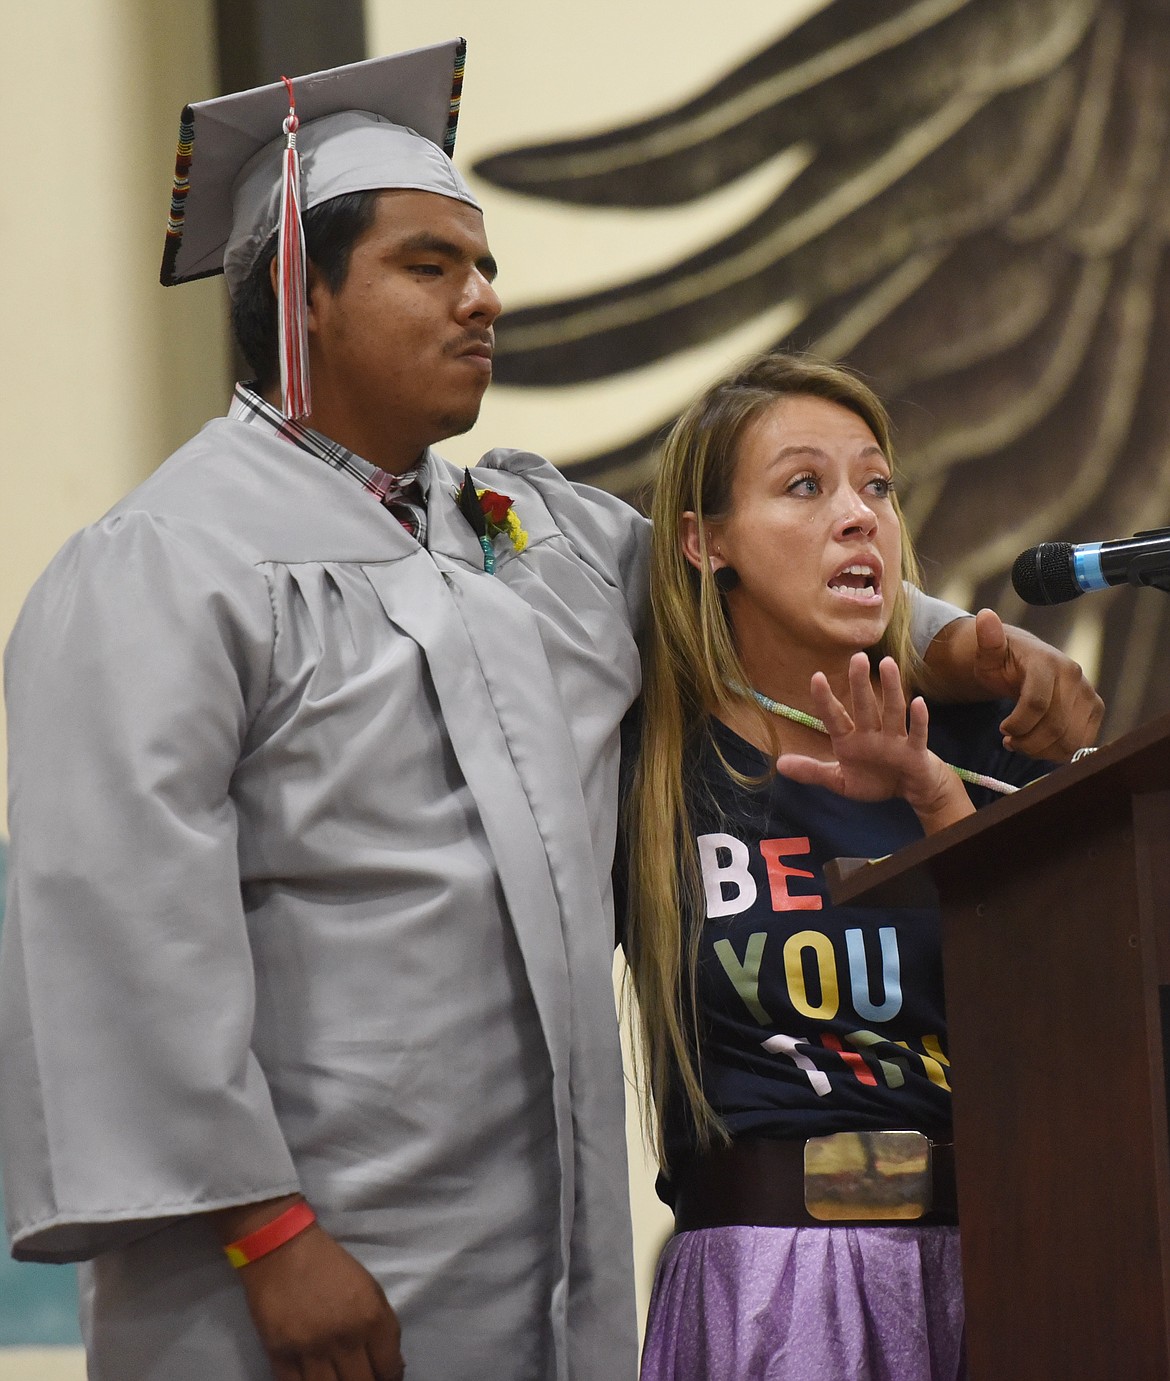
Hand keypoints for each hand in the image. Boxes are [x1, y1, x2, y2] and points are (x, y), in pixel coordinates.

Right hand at [237, 1224, 403, 1380]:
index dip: (390, 1379)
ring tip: (340, 1378)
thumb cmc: (331, 1266)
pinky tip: (314, 1379)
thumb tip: (392, 1368)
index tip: (385, 1378)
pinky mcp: (280, 1355)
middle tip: (362, 1376)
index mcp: (370, 1318)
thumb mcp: (370, 1288)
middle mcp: (343, 1338)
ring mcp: (310, 1350)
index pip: (389, 1369)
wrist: (283, 1250)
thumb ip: (383, 1328)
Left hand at [776, 654, 973, 833]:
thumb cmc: (874, 780)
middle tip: (857, 657)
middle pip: (865, 706)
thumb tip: (779, 764)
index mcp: (850, 740)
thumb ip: (812, 771)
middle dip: (860, 683)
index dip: (825, 699)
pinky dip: (919, 720)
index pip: (835, 717)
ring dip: (891, 688)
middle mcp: (871, 734)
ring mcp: (894, 741)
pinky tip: (918, 702)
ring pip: (893, 711)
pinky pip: (917, 734)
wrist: (910, 790)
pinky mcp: (915, 752)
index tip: (816, 677)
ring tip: (887, 663)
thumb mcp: (839, 781)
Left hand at [967, 608, 1102, 758]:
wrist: (1024, 662)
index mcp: (1047, 662)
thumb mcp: (987, 652)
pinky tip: (1039, 744)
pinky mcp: (1095, 709)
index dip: (1017, 724)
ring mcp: (1088, 693)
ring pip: (1070, 739)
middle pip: (1055, 726)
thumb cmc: (1001, 660)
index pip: (1036, 703)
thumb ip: (987, 639)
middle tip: (1009, 741)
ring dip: (1041, 751)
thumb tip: (984, 615)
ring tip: (1022, 743)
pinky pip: (1081, 743)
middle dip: (1028, 742)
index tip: (1002, 729)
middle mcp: (1074, 676)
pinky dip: (1058, 752)